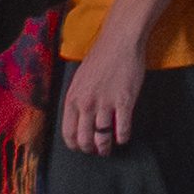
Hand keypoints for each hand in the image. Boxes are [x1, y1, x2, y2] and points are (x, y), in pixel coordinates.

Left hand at [60, 26, 150, 152]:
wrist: (120, 42)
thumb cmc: (100, 57)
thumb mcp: (79, 79)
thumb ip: (77, 99)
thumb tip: (79, 118)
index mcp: (73, 98)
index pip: (68, 132)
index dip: (74, 144)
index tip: (80, 147)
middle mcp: (86, 104)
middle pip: (85, 138)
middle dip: (90, 149)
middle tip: (96, 150)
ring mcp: (106, 104)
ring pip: (103, 137)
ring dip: (105, 147)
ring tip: (109, 148)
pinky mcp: (124, 101)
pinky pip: (122, 128)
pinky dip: (122, 137)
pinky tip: (123, 137)